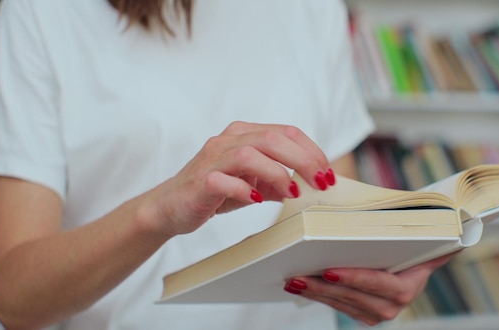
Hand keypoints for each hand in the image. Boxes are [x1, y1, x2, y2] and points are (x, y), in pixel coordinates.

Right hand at [140, 121, 335, 236]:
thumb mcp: (253, 182)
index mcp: (244, 134)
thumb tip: (310, 185)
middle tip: (320, 182)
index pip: (287, 132)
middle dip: (303, 160)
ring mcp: (213, 158)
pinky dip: (245, 189)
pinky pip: (224, 180)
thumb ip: (278, 180)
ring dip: (278, 174)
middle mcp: (229, 140)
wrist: (170, 206)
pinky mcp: (201, 180)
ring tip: (292, 193)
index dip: (312, 151)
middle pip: (274, 139)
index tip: (328, 174)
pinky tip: (257, 200)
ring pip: (250, 153)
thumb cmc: (214, 191)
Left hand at [283, 254, 454, 325]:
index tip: (331, 271)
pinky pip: (336, 305)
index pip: (380, 285)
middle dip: (324, 288)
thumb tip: (465, 228)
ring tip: (292, 280)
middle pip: (354, 298)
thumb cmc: (412, 247)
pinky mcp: (359, 312)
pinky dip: (316, 295)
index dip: (356, 280)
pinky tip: (297, 284)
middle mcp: (391, 305)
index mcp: (408, 288)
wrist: (409, 263)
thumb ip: (441, 238)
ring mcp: (374, 312)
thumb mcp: (426, 243)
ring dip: (314, 293)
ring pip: (340, 304)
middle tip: (299, 276)